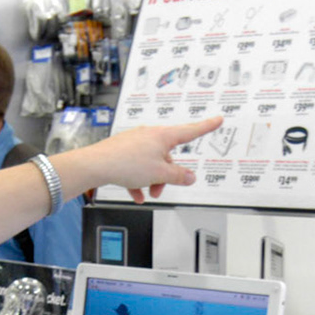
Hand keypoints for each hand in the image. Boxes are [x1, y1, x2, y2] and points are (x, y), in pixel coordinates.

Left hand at [75, 117, 221, 202]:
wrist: (97, 165)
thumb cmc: (126, 163)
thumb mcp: (160, 174)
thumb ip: (178, 176)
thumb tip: (190, 176)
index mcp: (163, 136)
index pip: (191, 131)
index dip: (206, 126)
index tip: (218, 120)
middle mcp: (150, 135)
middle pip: (168, 156)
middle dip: (167, 174)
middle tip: (161, 188)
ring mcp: (135, 142)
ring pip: (152, 163)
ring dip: (152, 180)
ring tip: (147, 192)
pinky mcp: (124, 150)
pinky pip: (137, 167)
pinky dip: (138, 181)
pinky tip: (135, 194)